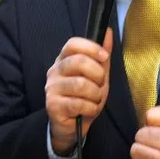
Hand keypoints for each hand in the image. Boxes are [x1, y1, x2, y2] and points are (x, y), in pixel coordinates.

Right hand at [45, 29, 112, 155]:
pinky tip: (89, 110)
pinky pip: (78, 103)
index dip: (91, 47)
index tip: (104, 57)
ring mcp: (51, 88)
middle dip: (98, 75)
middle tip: (100, 85)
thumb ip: (102, 56)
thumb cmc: (85, 98)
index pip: (72, 44)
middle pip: (78, 62)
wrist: (72, 126)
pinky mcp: (52, 106)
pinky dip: (90, 108)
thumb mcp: (97, 75)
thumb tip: (108, 31)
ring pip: (80, 84)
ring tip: (95, 100)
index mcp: (64, 60)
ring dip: (95, 94)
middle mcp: (54, 71)